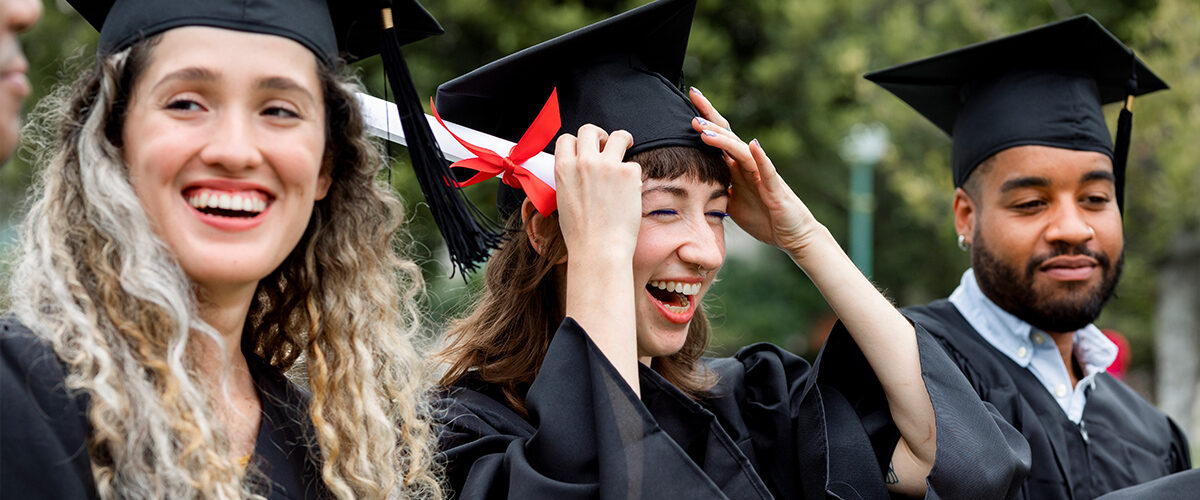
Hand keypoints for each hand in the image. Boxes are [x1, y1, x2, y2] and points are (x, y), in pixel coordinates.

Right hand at [555, 125, 643, 394]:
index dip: (578, 142)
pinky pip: (634, 165)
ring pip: (618, 136)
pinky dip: (634, 175)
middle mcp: (584, 162)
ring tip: (627, 148)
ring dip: (623, 140)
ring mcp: (607, 165)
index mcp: (563, 169)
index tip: (587, 148)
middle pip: (590, 130)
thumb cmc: (580, 234)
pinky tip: (632, 189)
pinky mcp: (628, 174)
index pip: (567, 139)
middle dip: (600, 135)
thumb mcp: (563, 202)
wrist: (599, 249)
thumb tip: (578, 173)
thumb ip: (570, 180)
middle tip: (608, 144)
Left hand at [688, 87, 823, 257]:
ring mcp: (763, 175)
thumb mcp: (731, 203)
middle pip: (728, 136)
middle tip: (693, 98)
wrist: (791, 236)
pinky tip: (753, 144)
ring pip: (741, 151)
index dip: (705, 120)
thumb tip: (693, 182)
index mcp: (737, 169)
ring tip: (704, 130)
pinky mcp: (775, 189)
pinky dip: (760, 157)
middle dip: (710, 118)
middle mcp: (749, 166)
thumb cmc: (763, 218)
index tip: (689, 98)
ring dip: (724, 139)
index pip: (718, 140)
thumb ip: (717, 188)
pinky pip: (767, 170)